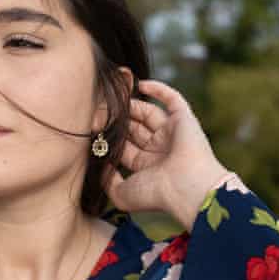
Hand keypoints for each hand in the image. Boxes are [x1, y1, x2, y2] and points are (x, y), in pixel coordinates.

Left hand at [100, 79, 229, 231]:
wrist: (187, 188)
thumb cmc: (155, 194)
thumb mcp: (121, 194)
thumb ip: (107, 180)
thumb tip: (101, 163)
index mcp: (147, 167)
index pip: (124, 147)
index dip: (108, 138)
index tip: (91, 128)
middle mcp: (160, 150)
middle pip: (134, 128)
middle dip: (117, 120)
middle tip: (99, 110)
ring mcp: (172, 134)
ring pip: (149, 113)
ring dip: (132, 104)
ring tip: (114, 98)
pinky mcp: (184, 120)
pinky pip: (172, 99)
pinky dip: (158, 90)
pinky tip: (140, 84)